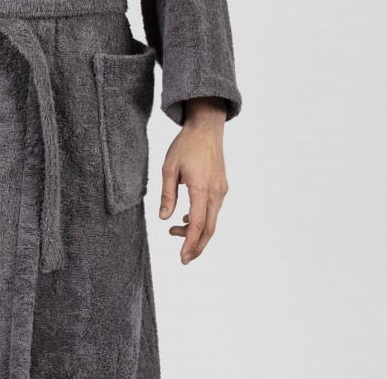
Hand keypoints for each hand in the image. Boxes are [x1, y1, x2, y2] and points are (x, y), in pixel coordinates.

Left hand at [158, 97, 228, 264]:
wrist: (206, 128)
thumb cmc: (186, 145)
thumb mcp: (169, 168)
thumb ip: (167, 195)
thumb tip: (164, 218)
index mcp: (201, 188)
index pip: (198, 225)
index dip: (190, 244)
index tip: (182, 258)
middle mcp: (216, 192)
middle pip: (209, 229)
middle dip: (197, 246)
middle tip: (183, 258)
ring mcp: (222, 190)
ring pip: (212, 221)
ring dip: (197, 232)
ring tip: (175, 231)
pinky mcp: (222, 187)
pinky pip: (214, 210)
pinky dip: (203, 219)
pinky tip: (187, 218)